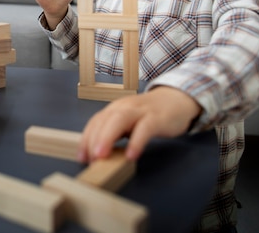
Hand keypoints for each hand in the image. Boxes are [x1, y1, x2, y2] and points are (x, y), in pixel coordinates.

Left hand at [78, 86, 201, 162]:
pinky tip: (132, 156)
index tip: (81, 157)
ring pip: (120, 120)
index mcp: (114, 109)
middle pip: (104, 120)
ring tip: (101, 156)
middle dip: (93, 139)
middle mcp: (124, 107)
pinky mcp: (157, 118)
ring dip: (107, 137)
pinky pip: (145, 128)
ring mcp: (140, 111)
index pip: (95, 122)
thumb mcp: (128, 122)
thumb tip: (99, 155)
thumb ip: (115, 134)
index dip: (86, 139)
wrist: (177, 99)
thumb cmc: (149, 114)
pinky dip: (137, 142)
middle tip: (89, 159)